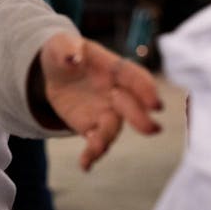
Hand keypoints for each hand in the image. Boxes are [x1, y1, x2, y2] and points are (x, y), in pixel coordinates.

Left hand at [40, 33, 161, 170]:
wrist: (55, 71)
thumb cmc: (65, 52)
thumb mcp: (61, 44)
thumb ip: (67, 49)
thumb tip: (73, 58)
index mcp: (115, 69)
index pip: (135, 78)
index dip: (146, 89)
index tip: (155, 104)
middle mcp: (117, 92)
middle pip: (131, 106)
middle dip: (140, 118)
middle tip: (152, 130)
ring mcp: (106, 111)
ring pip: (112, 128)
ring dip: (107, 139)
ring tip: (97, 149)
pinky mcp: (91, 127)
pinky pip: (95, 142)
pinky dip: (91, 154)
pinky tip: (85, 165)